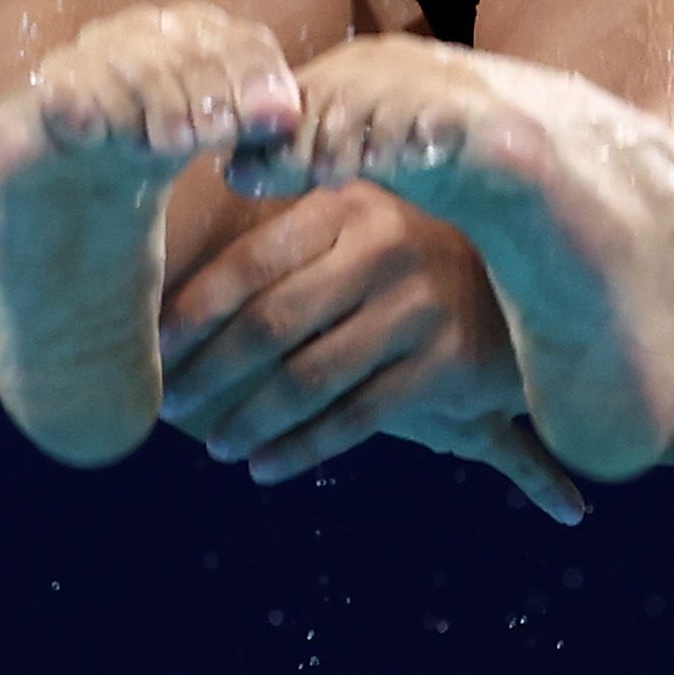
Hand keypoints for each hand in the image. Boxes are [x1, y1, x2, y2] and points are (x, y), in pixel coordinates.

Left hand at [155, 182, 586, 522]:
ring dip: (252, 420)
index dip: (195, 312)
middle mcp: (383, 248)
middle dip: (212, 374)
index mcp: (345, 207)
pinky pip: (358, 417)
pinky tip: (265, 467)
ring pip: (311, 378)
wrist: (518, 284)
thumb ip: (281, 238)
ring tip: (217, 446)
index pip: (251, 262)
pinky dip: (303, 449)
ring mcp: (419, 307)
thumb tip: (163, 279)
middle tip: (173, 408)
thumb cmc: (400, 260)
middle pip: (273, 324)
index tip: (155, 350)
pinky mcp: (447, 363)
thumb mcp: (352, 227)